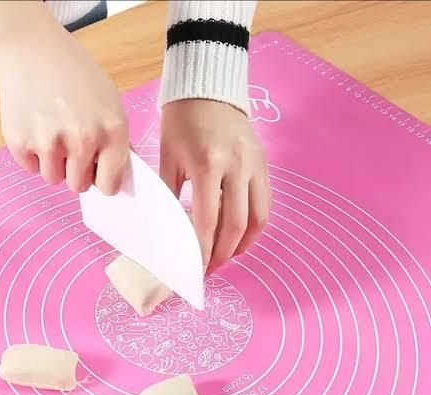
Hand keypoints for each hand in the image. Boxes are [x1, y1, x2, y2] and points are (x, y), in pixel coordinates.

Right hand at [0, 19, 128, 193]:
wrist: (30, 46)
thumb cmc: (74, 73)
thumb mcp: (109, 101)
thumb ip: (114, 140)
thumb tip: (116, 174)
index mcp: (111, 130)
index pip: (110, 184)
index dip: (103, 181)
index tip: (97, 175)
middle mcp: (83, 139)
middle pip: (79, 186)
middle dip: (76, 172)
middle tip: (71, 148)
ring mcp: (50, 142)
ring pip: (53, 179)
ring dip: (53, 164)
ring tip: (52, 133)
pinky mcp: (20, 142)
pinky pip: (30, 168)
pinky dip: (32, 154)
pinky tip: (35, 126)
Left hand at [160, 99, 270, 272]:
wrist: (207, 88)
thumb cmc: (181, 122)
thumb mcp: (168, 158)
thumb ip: (170, 195)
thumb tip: (172, 231)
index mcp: (208, 165)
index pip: (208, 221)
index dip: (204, 250)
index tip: (196, 268)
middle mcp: (237, 167)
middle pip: (236, 225)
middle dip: (223, 253)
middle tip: (210, 267)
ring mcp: (255, 166)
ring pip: (258, 218)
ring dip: (243, 244)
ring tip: (227, 256)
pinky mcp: (264, 164)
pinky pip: (265, 203)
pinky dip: (255, 225)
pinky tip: (241, 235)